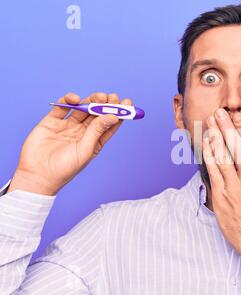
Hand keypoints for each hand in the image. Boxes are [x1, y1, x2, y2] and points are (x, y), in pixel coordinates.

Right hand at [8, 92, 131, 195]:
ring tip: (98, 97)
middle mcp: (82, 132)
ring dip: (91, 100)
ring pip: (82, 108)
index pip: (109, 124)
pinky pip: (63, 107)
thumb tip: (113, 116)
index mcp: (94, 141)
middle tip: (112, 96)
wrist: (37, 175)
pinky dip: (69, 100)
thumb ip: (97, 131)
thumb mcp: (85, 150)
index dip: (118, 113)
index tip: (127, 102)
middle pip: (97, 113)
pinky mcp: (52, 121)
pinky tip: (75, 98)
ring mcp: (67, 125)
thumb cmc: (64, 168)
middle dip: (105, 103)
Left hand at [202, 108, 240, 258]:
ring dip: (215, 138)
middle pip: (236, 148)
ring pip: (222, 158)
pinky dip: (209, 157)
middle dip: (227, 128)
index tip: (238, 117)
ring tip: (209, 123)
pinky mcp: (221, 197)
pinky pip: (213, 172)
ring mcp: (233, 189)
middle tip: (220, 113)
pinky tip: (206, 145)